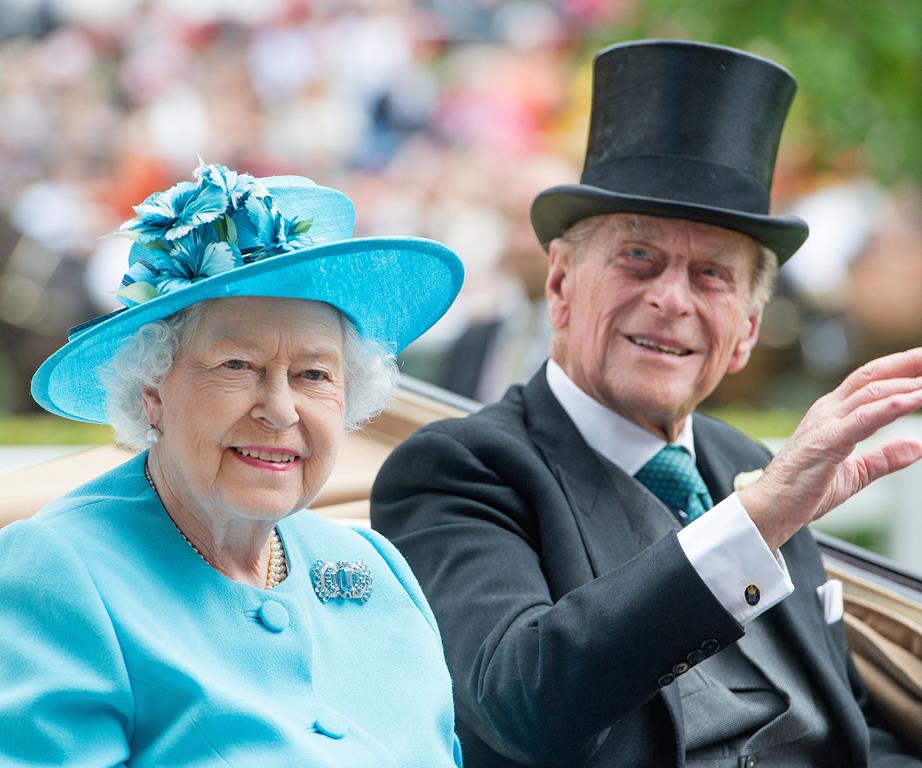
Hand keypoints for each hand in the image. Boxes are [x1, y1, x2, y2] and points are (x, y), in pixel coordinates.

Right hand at [738, 348, 921, 550]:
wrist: (770, 507)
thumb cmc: (802, 490)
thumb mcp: (854, 473)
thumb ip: (884, 458)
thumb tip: (917, 447)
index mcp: (831, 414)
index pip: (869, 381)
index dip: (899, 368)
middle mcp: (827, 411)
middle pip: (871, 376)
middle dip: (906, 364)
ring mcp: (825, 423)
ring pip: (870, 393)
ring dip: (906, 383)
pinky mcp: (826, 441)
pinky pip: (863, 419)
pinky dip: (891, 407)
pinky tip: (914, 399)